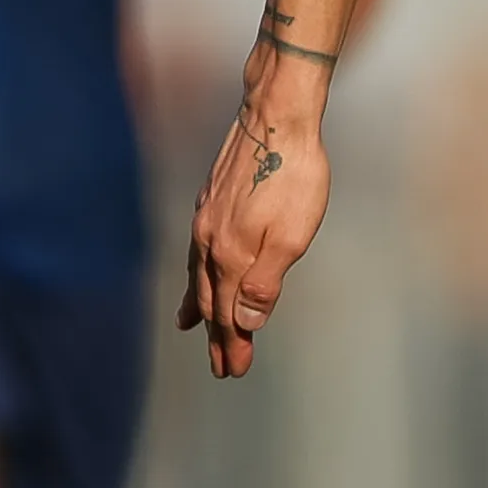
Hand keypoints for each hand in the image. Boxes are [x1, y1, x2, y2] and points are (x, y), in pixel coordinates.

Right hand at [181, 91, 331, 378]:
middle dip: (217, 336)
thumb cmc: (294, 174)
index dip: (233, 344)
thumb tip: (246, 323)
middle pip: (212, 300)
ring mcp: (206, 221)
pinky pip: (197, 251)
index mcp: (231, 255)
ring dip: (201, 307)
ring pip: (199, 276)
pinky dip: (195, 273)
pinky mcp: (210, 203)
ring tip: (193, 328)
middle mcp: (210, 242)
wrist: (276, 116)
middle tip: (222, 366)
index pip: (230, 313)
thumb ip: (266, 281)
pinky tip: (197, 272)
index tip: (235, 370)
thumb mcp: (292, 235)